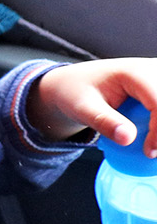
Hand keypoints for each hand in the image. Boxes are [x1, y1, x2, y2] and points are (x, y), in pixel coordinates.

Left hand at [27, 59, 156, 152]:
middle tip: (151, 153)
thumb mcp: (83, 108)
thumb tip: (128, 139)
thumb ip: (104, 122)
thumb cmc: (76, 92)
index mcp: (134, 72)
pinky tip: (153, 142)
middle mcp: (151, 70)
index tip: (149, 152)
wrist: (73, 84)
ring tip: (151, 148)